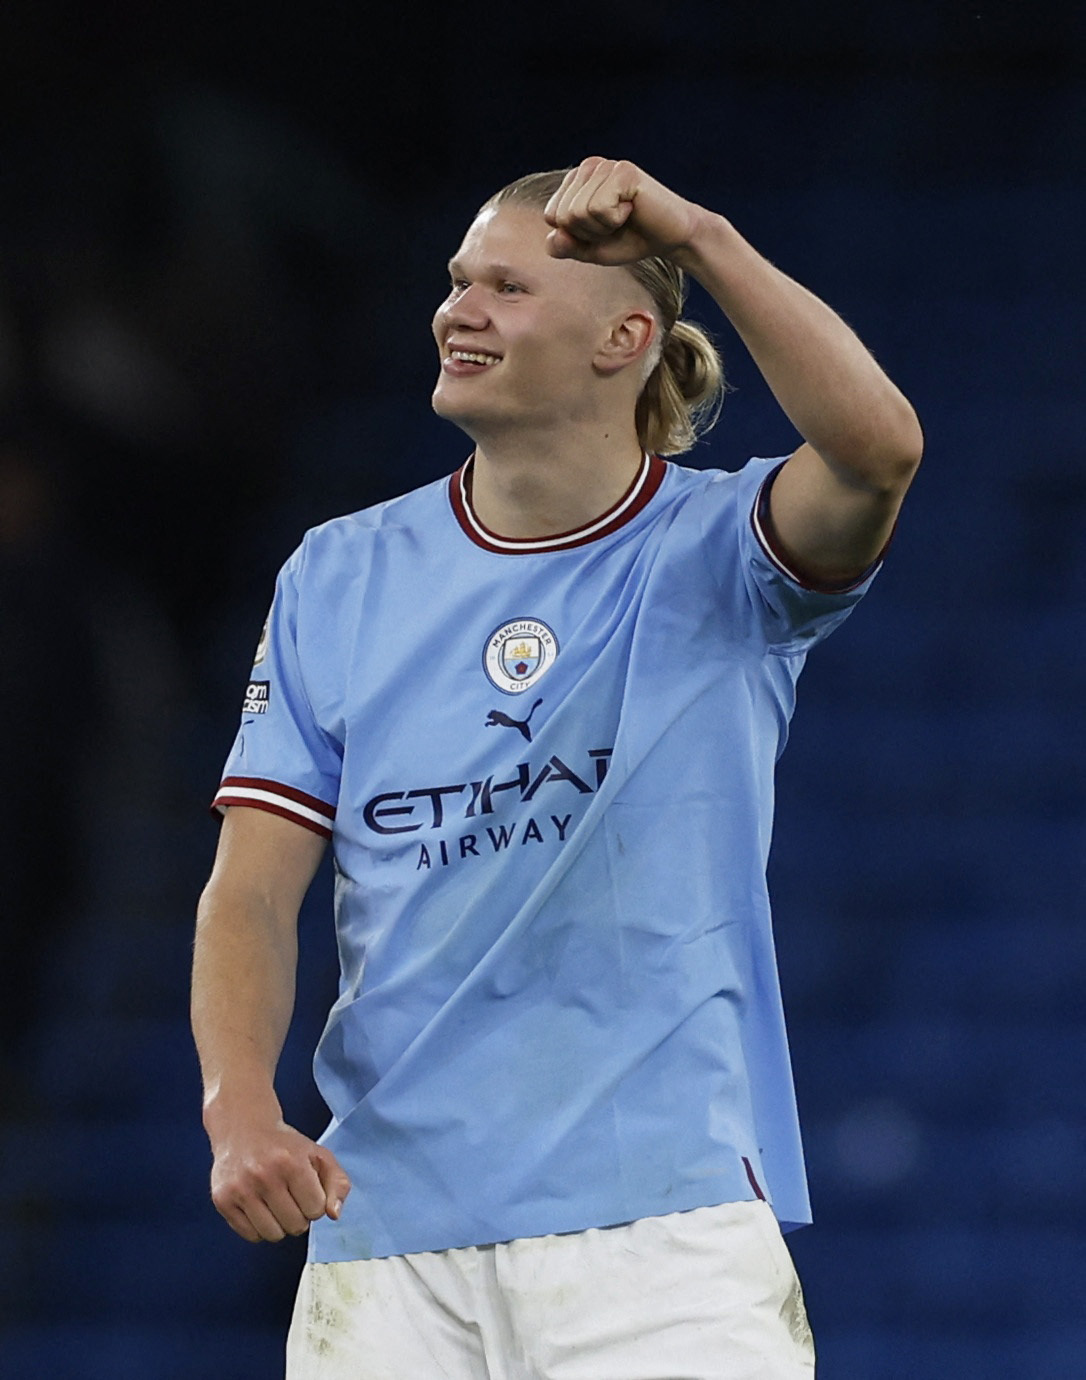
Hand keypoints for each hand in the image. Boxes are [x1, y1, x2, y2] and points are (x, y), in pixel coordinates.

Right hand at [208, 1115, 351, 1243]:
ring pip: (273, 1235)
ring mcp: (240, 1189)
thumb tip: (334, 1214)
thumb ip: (338, 1183)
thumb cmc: (285, 1146)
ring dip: (279, 1225)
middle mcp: (264, 1176)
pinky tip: (259, 1206)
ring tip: (275, 1203)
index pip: (316, 1210)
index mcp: (292, 1162)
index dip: (315, 1202)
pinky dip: (259, 1228)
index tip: (306, 1189)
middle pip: (295, 1226)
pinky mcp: (222, 1200)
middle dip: (299, 1215)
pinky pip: (251, 1236)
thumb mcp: (319, 1155)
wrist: (243, 1128)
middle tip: (290, 1196)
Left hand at [543, 157, 703, 266]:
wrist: (670, 238)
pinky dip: (615, 220)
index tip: (600, 230)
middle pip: (563, 215)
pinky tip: (633, 209)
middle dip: (588, 233)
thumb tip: (554, 237)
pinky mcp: (623, 171)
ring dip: (603, 228)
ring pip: (579, 212)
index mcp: (575, 182)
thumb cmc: (630, 240)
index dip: (576, 236)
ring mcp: (605, 166)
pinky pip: (599, 208)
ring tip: (624, 217)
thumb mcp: (590, 250)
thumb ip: (565, 248)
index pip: (551, 217)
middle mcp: (587, 167)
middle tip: (615, 225)